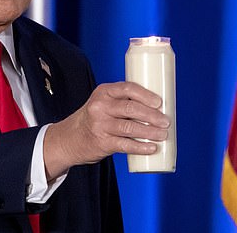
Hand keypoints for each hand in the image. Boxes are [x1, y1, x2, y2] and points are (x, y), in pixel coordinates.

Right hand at [43, 81, 169, 179]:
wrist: (70, 138)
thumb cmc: (94, 119)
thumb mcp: (103, 103)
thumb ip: (123, 102)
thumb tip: (158, 110)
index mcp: (103, 92)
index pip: (127, 88)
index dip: (145, 95)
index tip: (159, 102)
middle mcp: (100, 107)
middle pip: (130, 109)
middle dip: (152, 115)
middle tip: (166, 122)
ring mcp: (100, 125)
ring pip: (130, 128)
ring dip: (150, 132)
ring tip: (163, 135)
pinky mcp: (102, 142)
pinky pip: (125, 145)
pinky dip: (140, 147)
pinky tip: (151, 148)